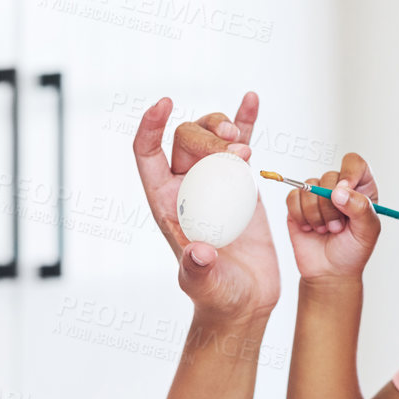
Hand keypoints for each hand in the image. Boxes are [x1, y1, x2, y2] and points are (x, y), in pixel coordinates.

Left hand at [132, 93, 280, 323]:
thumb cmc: (218, 295)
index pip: (147, 155)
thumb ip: (199, 269)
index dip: (150, 126)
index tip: (163, 103)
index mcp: (166, 203)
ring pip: (210, 135)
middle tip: (236, 153)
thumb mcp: (206, 284)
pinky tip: (251, 98)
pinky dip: (246, 120)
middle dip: (208, 135)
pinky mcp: (240, 182)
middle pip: (185, 139)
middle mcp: (185, 187)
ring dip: (226, 127)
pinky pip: (241, 143)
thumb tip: (199, 252)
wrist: (245, 299)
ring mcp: (213, 182)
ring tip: (243, 144)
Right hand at [285, 153, 381, 281]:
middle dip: (331, 207)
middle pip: (330, 177)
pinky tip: (309, 228)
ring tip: (324, 230)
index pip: (355, 164)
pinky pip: (293, 197)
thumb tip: (339, 191)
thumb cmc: (352, 251)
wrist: (329, 271)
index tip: (344, 193)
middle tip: (337, 228)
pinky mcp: (297, 204)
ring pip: (309, 187)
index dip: (349, 173)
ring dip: (316, 214)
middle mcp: (339, 188)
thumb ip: (360, 208)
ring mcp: (317, 195)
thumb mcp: (367, 232)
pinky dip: (300, 215)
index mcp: (361, 189)